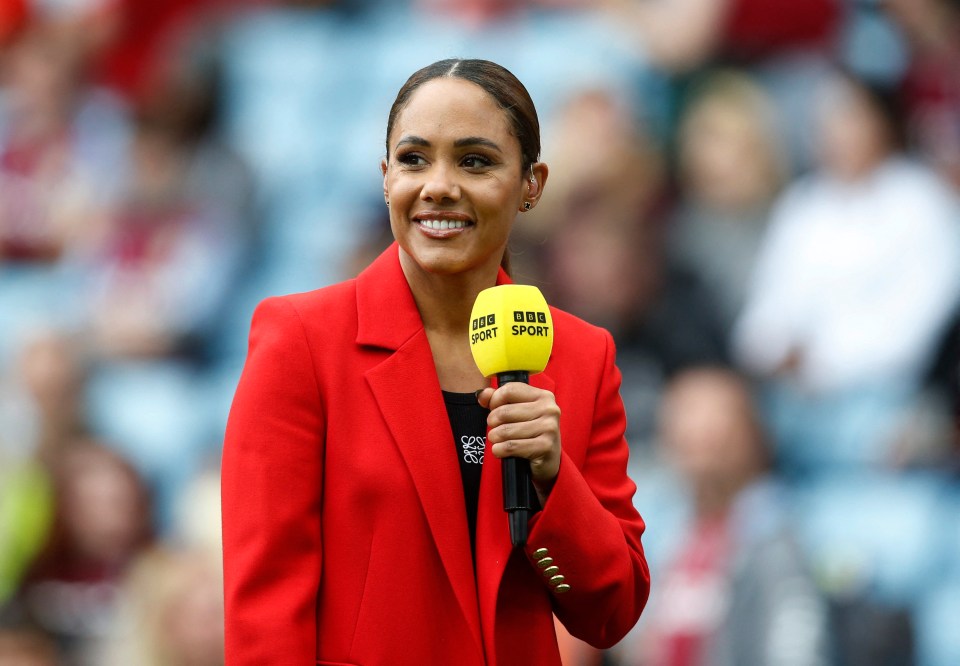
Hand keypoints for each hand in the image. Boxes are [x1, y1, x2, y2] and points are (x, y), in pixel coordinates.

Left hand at [477, 383, 560, 502]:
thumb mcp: (519, 412)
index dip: (495, 400)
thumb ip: (499, 400)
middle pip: (505, 411)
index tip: (493, 409)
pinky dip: (499, 450)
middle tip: (495, 428)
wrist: (549, 460)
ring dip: (495, 437)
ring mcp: (549, 428)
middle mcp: (549, 409)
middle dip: (493, 422)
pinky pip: (511, 446)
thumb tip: (483, 394)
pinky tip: (500, 451)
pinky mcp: (545, 446)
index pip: (509, 390)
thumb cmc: (531, 433)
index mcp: (543, 396)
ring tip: (497, 440)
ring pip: (506, 430)